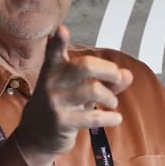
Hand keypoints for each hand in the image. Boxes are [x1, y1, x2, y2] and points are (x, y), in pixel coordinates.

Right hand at [11, 26, 133, 165]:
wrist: (36, 135)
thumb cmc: (63, 105)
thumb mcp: (79, 89)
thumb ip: (105, 81)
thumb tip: (128, 75)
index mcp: (53, 70)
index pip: (54, 52)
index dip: (58, 41)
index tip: (61, 30)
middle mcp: (51, 83)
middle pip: (85, 66)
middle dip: (109, 70)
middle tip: (117, 78)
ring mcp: (55, 102)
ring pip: (93, 90)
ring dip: (110, 97)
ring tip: (112, 103)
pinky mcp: (61, 122)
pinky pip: (94, 117)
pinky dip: (111, 118)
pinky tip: (115, 119)